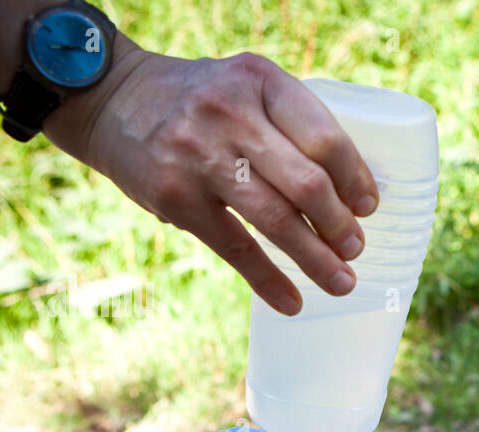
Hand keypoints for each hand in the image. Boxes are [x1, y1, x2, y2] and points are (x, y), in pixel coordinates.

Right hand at [45, 43, 378, 314]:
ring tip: (341, 282)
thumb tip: (348, 196)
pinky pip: (235, 248)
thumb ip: (289, 126)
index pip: (325, 138)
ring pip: (276, 220)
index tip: (368, 207)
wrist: (111, 98)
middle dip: (339, 225)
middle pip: (306, 183)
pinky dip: (269, 281)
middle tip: (355, 249)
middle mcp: (231, 113)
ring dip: (316, 259)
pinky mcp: (174, 197)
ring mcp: (199, 156)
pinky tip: (291, 302)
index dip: (355, 180)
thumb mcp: (246, 88)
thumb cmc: (200, 102)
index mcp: (261, 81)